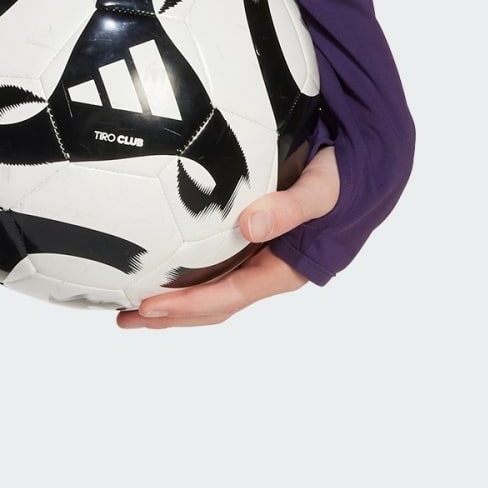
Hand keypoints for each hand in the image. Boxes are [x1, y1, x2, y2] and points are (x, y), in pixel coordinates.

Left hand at [116, 143, 338, 329]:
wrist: (362, 170)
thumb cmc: (342, 179)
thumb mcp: (322, 189)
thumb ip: (292, 207)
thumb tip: (250, 225)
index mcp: (285, 269)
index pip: (228, 295)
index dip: (188, 303)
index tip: (150, 306)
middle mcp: (269, 271)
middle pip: (214, 304)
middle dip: (171, 315)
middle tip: (125, 317)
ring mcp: (260, 260)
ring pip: (212, 290)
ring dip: (174, 302)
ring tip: (129, 304)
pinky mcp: (253, 244)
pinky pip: (215, 267)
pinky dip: (186, 276)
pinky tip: (159, 268)